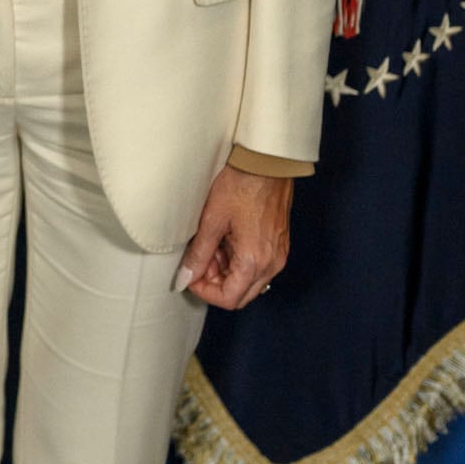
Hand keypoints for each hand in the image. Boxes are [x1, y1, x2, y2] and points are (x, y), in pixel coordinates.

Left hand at [178, 166, 292, 308]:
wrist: (267, 164)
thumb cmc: (241, 186)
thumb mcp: (211, 221)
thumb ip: (198, 254)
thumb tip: (186, 276)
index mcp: (254, 261)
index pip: (229, 299)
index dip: (205, 292)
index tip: (190, 276)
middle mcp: (271, 264)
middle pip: (240, 294)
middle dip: (215, 283)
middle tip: (199, 260)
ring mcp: (278, 255)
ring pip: (248, 281)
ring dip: (226, 271)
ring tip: (210, 245)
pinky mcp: (278, 245)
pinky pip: (257, 266)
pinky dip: (238, 261)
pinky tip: (224, 240)